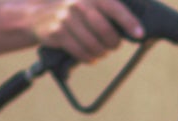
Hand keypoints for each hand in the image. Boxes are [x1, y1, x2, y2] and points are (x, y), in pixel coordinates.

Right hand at [23, 0, 143, 63]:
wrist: (37, 13)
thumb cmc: (74, 11)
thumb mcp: (89, 2)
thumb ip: (109, 11)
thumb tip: (136, 30)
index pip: (114, 8)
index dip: (129, 22)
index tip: (140, 34)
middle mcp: (78, 4)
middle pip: (106, 32)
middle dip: (114, 43)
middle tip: (113, 45)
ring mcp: (66, 18)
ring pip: (95, 46)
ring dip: (101, 52)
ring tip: (100, 49)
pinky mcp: (57, 33)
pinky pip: (82, 53)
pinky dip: (90, 58)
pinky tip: (90, 55)